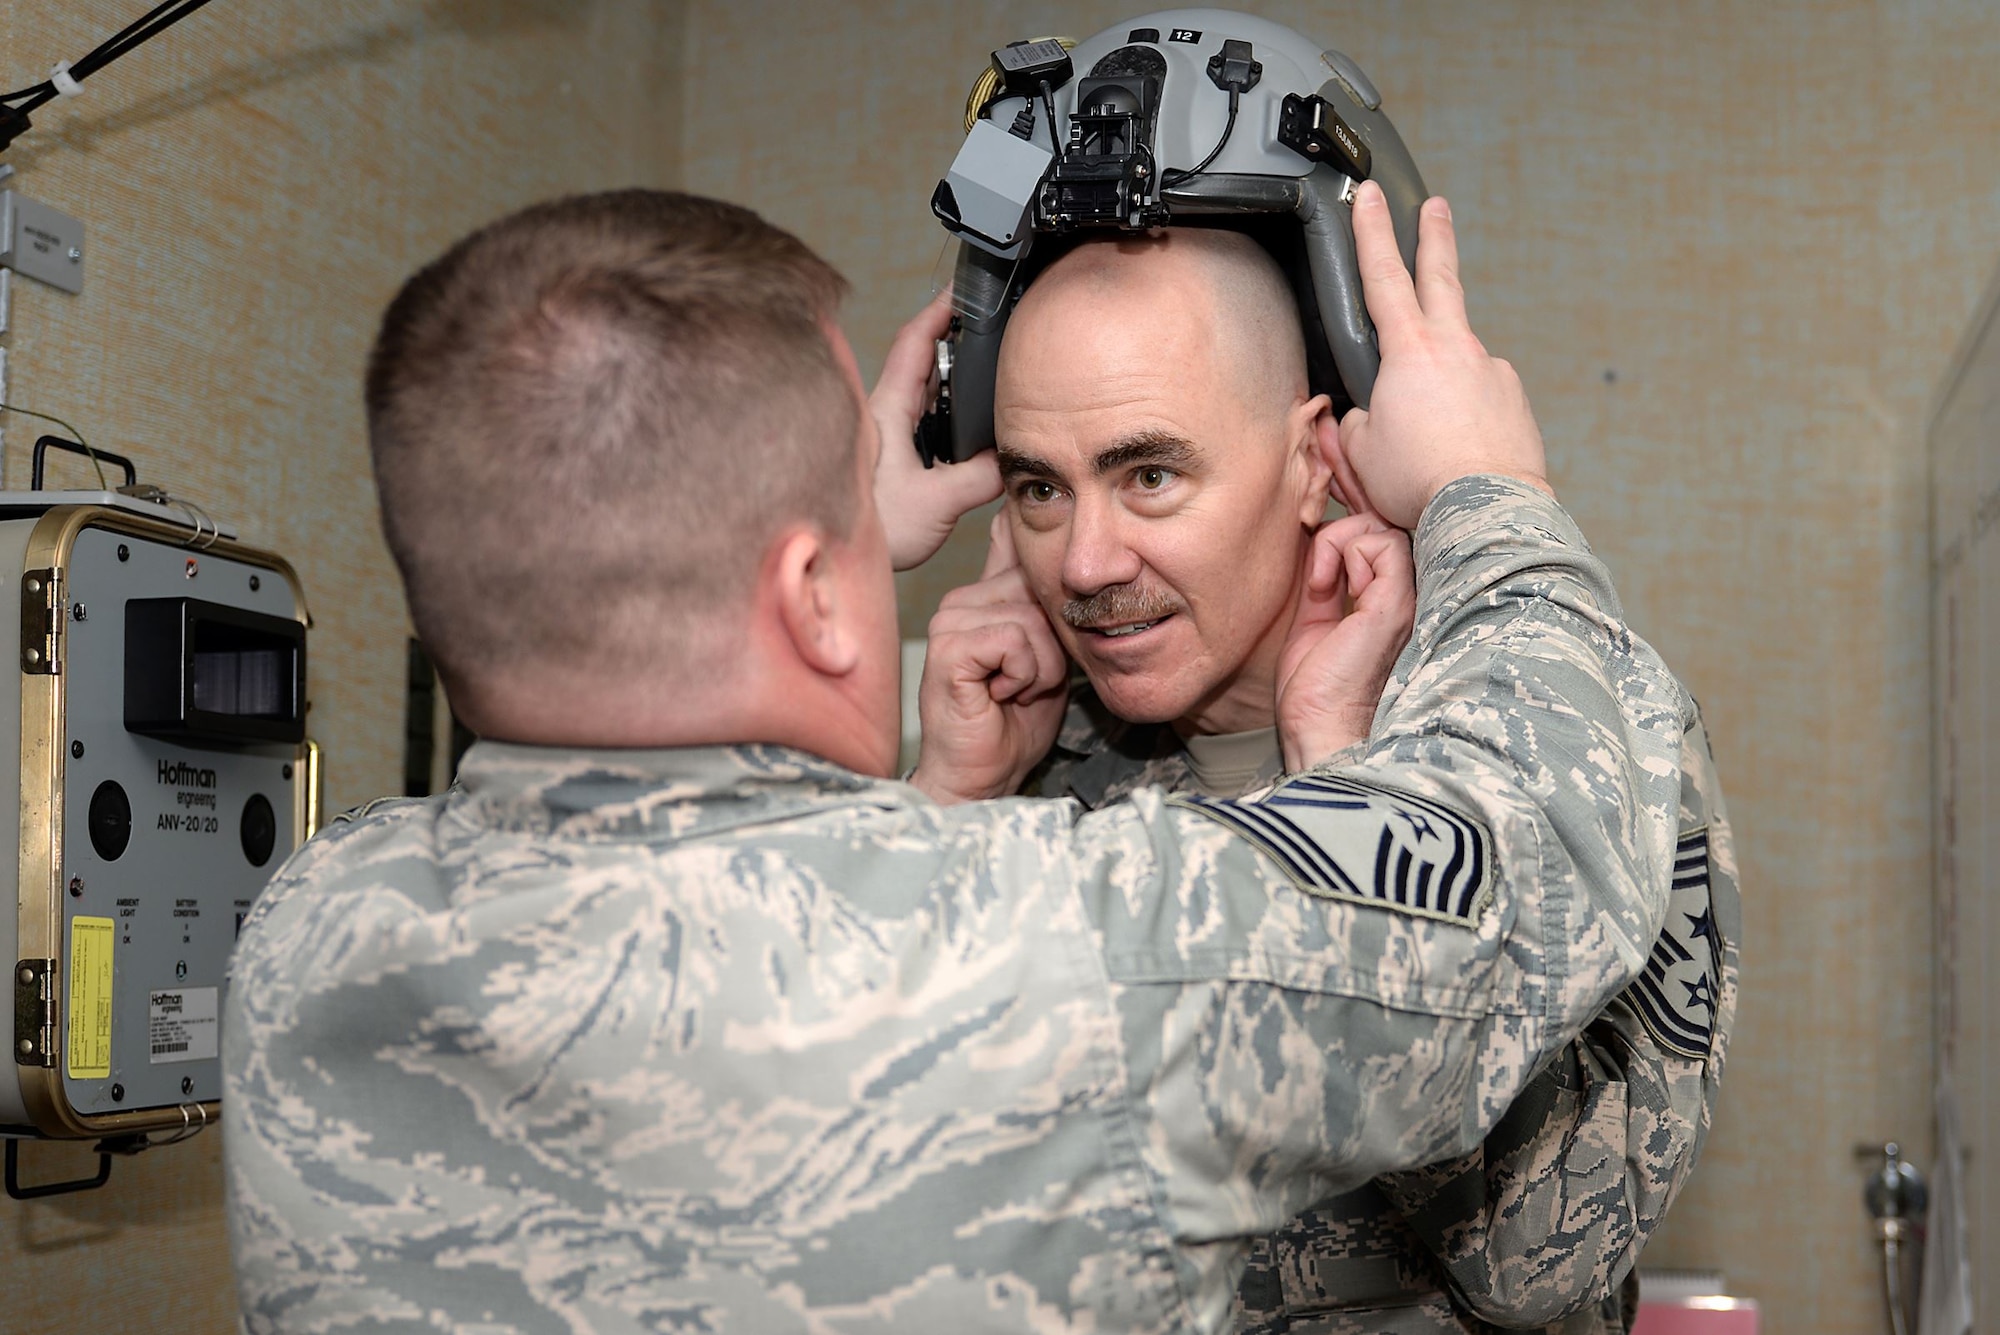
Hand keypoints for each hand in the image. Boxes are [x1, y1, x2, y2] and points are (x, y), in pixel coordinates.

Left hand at [871, 290, 1001, 569]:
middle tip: (993, 330)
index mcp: (889, 409)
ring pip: (926, 393)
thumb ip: (982, 477)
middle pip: (925, 362)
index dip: (941, 310)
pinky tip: (969, 429)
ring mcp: (887, 435)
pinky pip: (925, 422)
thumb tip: (1017, 460)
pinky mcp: (892, 457)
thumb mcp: (937, 502)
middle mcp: (885, 415)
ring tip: (989, 375)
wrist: (834, 562)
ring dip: (955, 382)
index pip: (916, 342)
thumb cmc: (873, 529)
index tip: (965, 290)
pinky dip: (948, 414)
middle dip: (958, 343)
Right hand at [909, 516, 1069, 803]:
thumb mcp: (1044, 655)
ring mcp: (949, 623)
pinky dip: (1024, 675)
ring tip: (1014, 691)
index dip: (1045, 575)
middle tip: (1028, 682)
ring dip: (1041, 666)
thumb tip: (1040, 541)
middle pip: (1037, 588)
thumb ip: (1043, 606)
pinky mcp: (948, 649)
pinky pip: (1014, 641)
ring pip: (1030, 617)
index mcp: (980, 598)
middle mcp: (960, 602)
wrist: (982, 777)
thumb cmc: (1012, 724)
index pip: (1015, 547)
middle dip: (1052, 644)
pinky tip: (1000, 696)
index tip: (1047, 625)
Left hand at [1276, 509, 1416, 770]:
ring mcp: (1404, 601)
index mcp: (1387, 607)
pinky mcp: (1395, 605)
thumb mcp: (1313, 625)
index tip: (1315, 581)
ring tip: (1320, 584)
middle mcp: (1404, 601)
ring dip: (1340, 543)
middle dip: (1340, 537)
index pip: (1378, 545)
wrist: (1319, 730)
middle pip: (1385, 530)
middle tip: (1316, 580)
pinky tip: (1326, 586)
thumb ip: (1323, 586)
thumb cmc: (1314, 694)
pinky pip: (1384, 542)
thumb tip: (1319, 547)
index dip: (1343, 543)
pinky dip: (1345, 549)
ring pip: (1384, 530)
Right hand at [1327, 182, 1550, 529]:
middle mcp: (1457, 350)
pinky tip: (1457, 452)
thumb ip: (1359, 422)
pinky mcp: (1515, 402)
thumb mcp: (1361, 453)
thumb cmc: (1419, 483)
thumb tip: (1370, 417)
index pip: (1384, 277)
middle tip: (1437, 206)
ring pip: (1456, 364)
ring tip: (1428, 438)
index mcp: (1410, 352)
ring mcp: (1492, 372)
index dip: (1372, 233)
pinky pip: (1479, 401)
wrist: (1486, 511)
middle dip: (1436, 238)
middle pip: (1442, 278)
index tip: (1370, 197)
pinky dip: (1464, 418)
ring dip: (1439, 387)